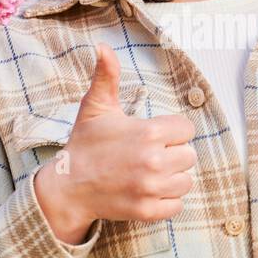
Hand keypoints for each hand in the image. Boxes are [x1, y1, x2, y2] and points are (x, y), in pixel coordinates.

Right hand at [33, 42, 197, 243]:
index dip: (171, 131)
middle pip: (189, 155)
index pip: (186, 129)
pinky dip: (167, 200)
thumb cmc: (85, 145)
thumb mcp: (95, 107)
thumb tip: (102, 46)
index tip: (152, 136)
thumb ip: (106, 76)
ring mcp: (151, 188)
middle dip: (172, 154)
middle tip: (149, 155)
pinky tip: (148, 190)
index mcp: (148, 133)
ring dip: (172, 177)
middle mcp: (153, 161)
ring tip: (149, 173)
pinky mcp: (147, 211)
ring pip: (186, 180)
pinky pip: (177, 205)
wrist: (68, 187)